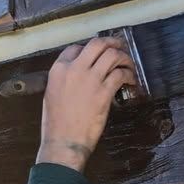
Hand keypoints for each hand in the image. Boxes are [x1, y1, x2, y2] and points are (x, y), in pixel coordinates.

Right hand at [36, 37, 136, 171]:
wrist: (64, 141)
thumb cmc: (55, 123)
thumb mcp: (52, 94)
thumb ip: (65, 79)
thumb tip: (79, 73)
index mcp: (59, 69)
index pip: (76, 48)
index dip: (89, 49)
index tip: (97, 55)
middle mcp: (75, 69)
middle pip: (97, 44)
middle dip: (111, 42)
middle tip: (120, 46)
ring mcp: (91, 79)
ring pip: (112, 56)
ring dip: (124, 57)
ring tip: (129, 64)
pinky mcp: (104, 92)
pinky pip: (120, 75)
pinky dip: (128, 75)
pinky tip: (131, 80)